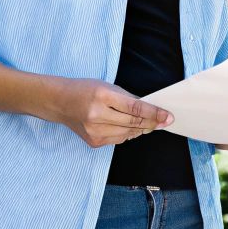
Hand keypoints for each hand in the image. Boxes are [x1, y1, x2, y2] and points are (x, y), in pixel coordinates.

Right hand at [49, 78, 172, 148]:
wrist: (59, 102)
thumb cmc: (85, 90)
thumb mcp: (107, 86)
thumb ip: (129, 99)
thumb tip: (151, 111)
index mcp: (101, 96)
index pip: (134, 108)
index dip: (154, 113)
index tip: (168, 116)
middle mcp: (97, 115)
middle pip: (133, 123)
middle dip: (152, 123)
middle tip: (165, 121)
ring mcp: (94, 132)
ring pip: (128, 134)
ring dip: (141, 129)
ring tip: (149, 123)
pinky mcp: (94, 142)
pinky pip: (119, 139)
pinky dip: (128, 133)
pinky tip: (130, 127)